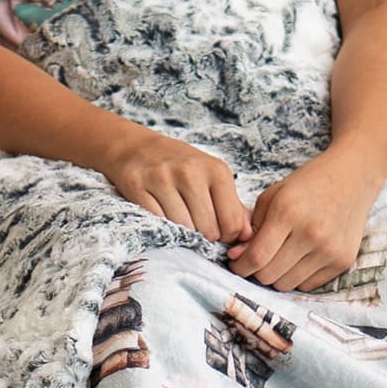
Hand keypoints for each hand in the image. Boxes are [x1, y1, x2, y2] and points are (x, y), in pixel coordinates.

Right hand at [98, 126, 250, 244]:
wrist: (141, 149)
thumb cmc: (184, 170)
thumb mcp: (214, 180)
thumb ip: (234, 208)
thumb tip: (247, 237)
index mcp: (216, 171)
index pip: (231, 222)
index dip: (227, 237)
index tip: (218, 233)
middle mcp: (190, 172)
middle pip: (208, 230)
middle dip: (205, 238)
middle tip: (198, 230)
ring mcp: (162, 178)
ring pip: (183, 229)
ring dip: (184, 235)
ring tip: (182, 224)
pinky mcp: (138, 186)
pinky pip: (158, 222)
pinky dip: (162, 227)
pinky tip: (164, 219)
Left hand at [225, 148, 382, 292]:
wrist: (352, 177)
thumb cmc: (308, 184)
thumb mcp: (273, 196)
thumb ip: (252, 228)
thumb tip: (237, 257)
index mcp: (288, 212)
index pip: (256, 257)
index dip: (240, 266)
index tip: (236, 264)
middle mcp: (311, 234)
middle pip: (269, 275)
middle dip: (256, 271)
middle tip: (257, 260)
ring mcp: (329, 250)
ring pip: (286, 285)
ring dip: (276, 276)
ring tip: (278, 258)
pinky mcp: (342, 261)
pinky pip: (307, 285)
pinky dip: (297, 277)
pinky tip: (300, 258)